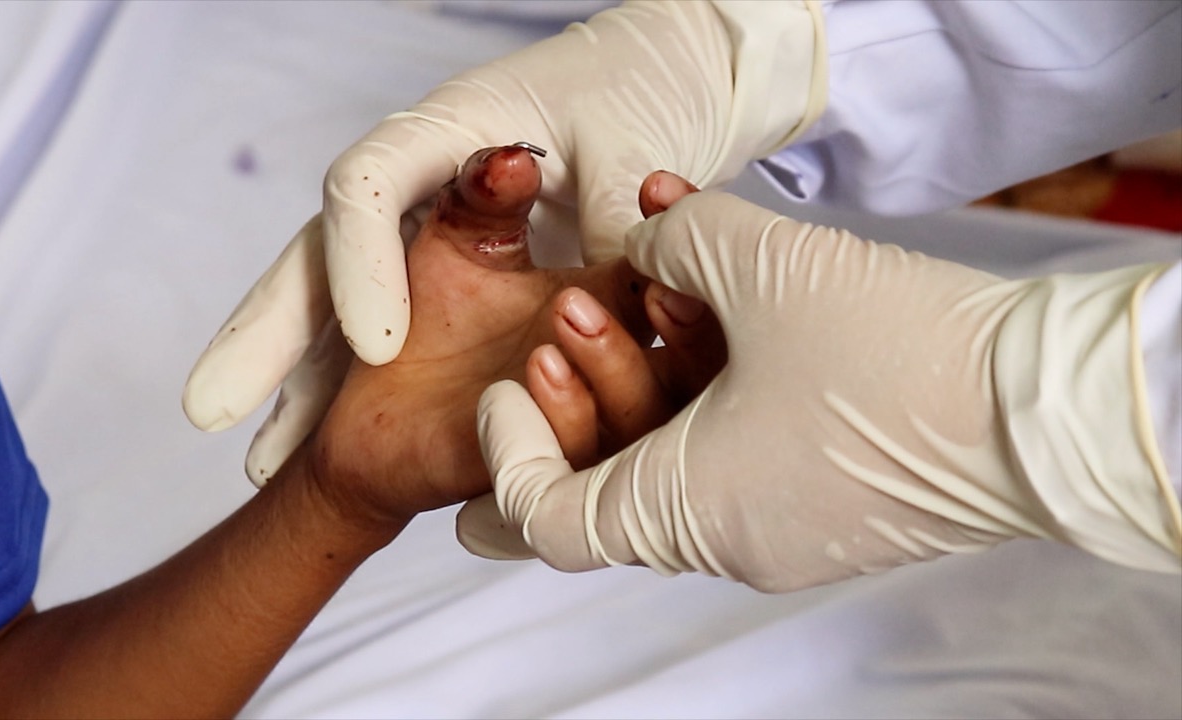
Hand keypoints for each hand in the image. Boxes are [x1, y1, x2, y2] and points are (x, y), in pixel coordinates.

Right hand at [181, 0, 827, 482]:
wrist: (641, 85)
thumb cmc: (632, 97)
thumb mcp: (631, 144)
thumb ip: (611, 208)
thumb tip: (613, 275)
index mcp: (445, 130)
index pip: (366, 187)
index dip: (362, 266)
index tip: (377, 349)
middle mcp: (409, 182)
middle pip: (316, 252)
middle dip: (265, 335)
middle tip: (210, 410)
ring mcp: (410, 231)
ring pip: (327, 302)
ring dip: (288, 380)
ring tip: (258, 464)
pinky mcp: (430, 272)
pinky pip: (368, 329)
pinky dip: (336, 386)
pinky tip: (306, 446)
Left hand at [471, 189, 1181, 590]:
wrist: (1053, 406)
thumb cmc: (901, 355)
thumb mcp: (764, 265)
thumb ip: (678, 239)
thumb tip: (657, 236)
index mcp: (688, 513)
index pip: (547, 519)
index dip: (509, 453)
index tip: (510, 382)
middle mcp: (731, 540)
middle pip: (615, 476)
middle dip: (589, 380)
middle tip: (574, 310)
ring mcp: (791, 529)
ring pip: (687, 450)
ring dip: (660, 367)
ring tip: (657, 277)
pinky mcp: (840, 502)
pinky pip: (749, 447)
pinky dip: (722, 381)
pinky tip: (737, 298)